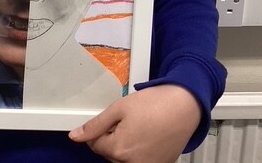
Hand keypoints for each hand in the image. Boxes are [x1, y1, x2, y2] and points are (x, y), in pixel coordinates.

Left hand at [69, 85, 201, 162]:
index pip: (95, 143)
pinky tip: (149, 133)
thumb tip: (76, 136)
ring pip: (125, 157)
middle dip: (114, 135)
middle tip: (129, 118)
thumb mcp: (119, 107)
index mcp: (118, 150)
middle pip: (110, 152)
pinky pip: (141, 159)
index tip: (113, 118)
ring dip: (127, 143)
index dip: (102, 127)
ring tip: (141, 125)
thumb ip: (96, 124)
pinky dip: (141, 149)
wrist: (184, 105)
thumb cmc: (156, 104)